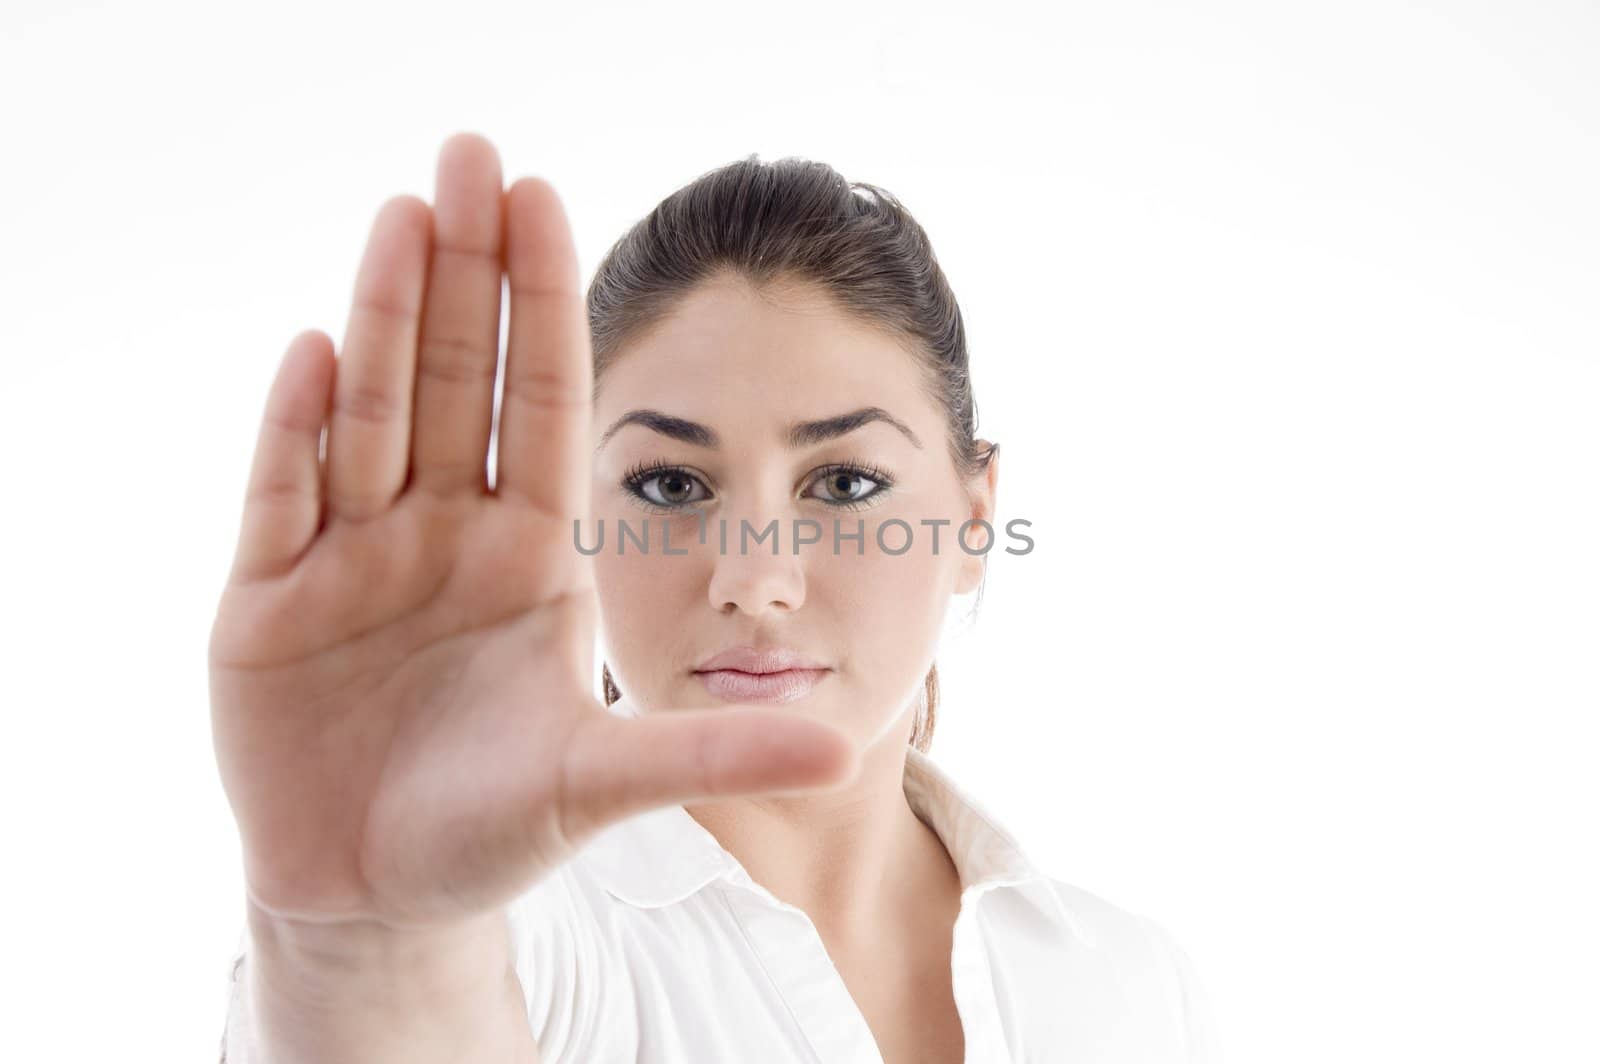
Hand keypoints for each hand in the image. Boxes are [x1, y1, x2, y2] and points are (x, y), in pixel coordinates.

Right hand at [208, 132, 858, 931]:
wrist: (381, 895)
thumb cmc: (495, 830)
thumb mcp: (605, 781)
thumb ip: (711, 755)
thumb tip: (849, 750)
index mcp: (527, 553)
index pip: (542, 404)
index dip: (541, 304)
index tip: (548, 198)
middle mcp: (442, 535)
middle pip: (455, 381)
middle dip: (463, 272)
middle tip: (472, 153)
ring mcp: (351, 559)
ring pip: (369, 415)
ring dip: (384, 316)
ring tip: (404, 213)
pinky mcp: (265, 604)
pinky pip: (278, 498)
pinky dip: (292, 429)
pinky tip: (312, 350)